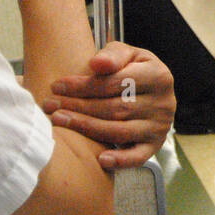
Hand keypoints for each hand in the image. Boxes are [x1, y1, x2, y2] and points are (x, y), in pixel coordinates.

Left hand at [42, 43, 174, 169]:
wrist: (152, 90)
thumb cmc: (133, 69)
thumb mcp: (127, 54)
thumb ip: (112, 55)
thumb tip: (96, 64)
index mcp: (158, 75)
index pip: (116, 82)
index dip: (84, 85)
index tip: (56, 86)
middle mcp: (163, 103)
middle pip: (115, 108)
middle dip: (79, 107)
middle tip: (50, 105)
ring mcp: (160, 127)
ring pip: (119, 131)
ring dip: (86, 128)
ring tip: (58, 121)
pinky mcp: (155, 146)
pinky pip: (138, 157)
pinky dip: (120, 160)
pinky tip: (100, 159)